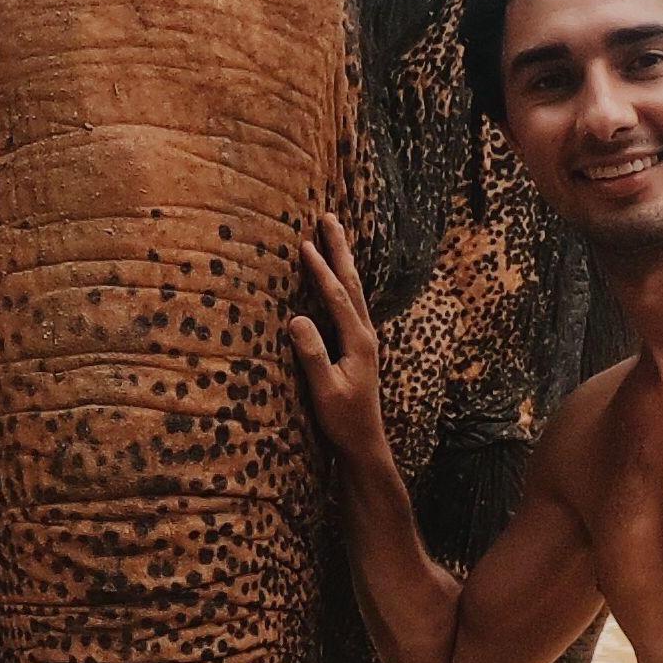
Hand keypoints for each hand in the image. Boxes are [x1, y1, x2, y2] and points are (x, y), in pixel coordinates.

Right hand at [287, 213, 391, 464]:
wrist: (364, 443)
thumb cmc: (343, 421)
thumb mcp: (325, 392)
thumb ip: (313, 356)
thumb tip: (297, 319)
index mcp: (359, 342)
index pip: (338, 298)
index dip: (322, 272)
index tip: (305, 244)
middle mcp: (366, 335)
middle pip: (353, 283)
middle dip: (340, 250)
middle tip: (329, 218)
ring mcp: (365, 339)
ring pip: (355, 290)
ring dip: (344, 260)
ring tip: (333, 235)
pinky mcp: (359, 345)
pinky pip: (352, 302)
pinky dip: (344, 281)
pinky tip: (339, 276)